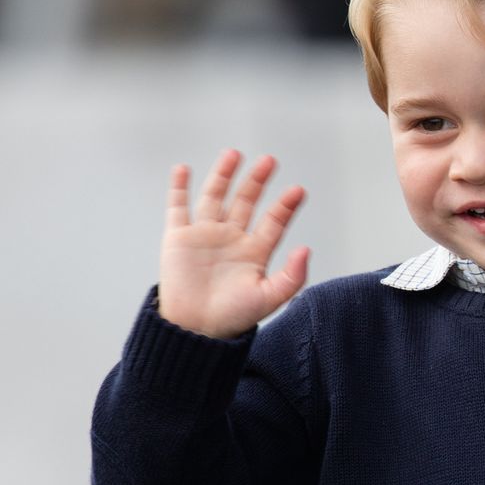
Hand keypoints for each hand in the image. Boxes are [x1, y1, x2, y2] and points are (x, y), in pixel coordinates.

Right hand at [158, 149, 309, 337]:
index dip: (285, 206)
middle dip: (257, 181)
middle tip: (269, 161)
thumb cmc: (234, 318)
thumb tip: (306, 249)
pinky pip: (178, 207)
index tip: (298, 191)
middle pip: (246, 202)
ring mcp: (205, 235)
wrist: (196, 329)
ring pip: (215, 197)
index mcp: (254, 252)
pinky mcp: (179, 238)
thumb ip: (292, 276)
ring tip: (234, 155)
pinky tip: (184, 169)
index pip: (273, 222)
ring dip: (224, 175)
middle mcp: (231, 239)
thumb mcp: (269, 298)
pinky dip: (179, 188)